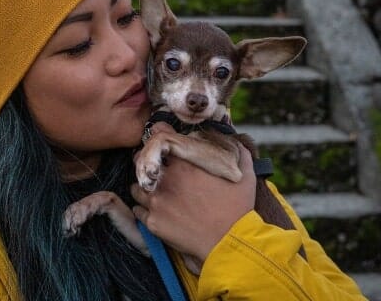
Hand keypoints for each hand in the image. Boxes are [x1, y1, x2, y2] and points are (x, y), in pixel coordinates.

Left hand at [131, 123, 255, 264]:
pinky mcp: (153, 222)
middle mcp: (165, 180)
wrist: (230, 243)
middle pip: (140, 161)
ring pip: (136, 187)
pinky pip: (138, 211)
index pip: (159, 138)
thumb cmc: (238, 209)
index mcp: (184, 164)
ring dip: (143, 187)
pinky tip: (155, 210)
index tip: (163, 145)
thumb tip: (236, 141)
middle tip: (156, 170)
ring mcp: (156, 202)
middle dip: (146, 163)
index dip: (159, 139)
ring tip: (155, 192)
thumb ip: (239, 153)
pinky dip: (143, 209)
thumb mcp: (244, 175)